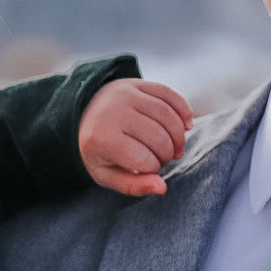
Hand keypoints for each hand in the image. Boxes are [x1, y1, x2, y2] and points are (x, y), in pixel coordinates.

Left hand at [78, 80, 193, 196]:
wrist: (83, 116)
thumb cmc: (99, 151)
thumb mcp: (107, 174)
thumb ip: (133, 186)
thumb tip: (162, 187)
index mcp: (101, 139)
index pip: (144, 160)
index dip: (153, 169)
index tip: (148, 170)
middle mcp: (113, 112)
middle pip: (158, 137)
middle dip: (168, 154)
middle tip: (164, 159)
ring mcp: (125, 94)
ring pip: (167, 116)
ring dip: (179, 136)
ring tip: (175, 148)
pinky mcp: (136, 83)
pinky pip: (169, 94)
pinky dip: (183, 111)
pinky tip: (187, 126)